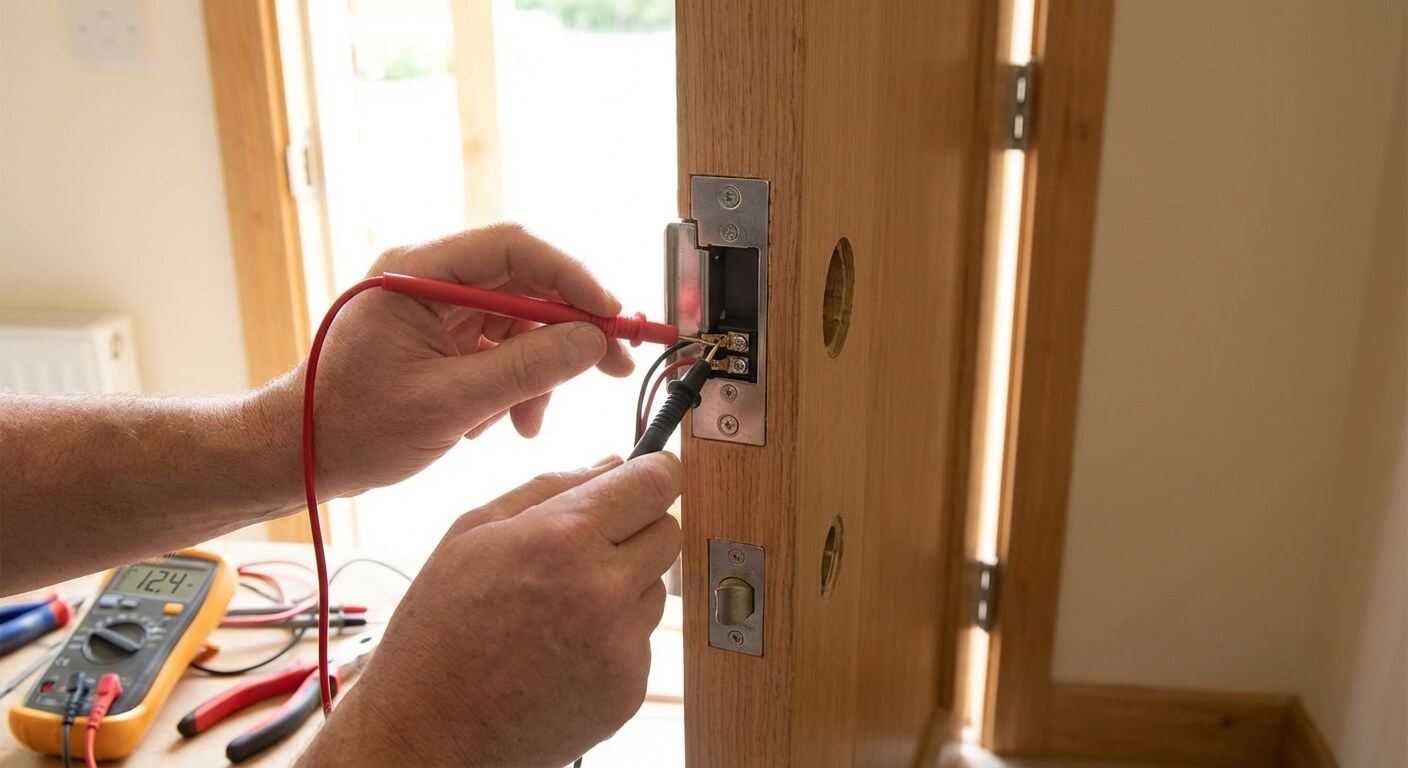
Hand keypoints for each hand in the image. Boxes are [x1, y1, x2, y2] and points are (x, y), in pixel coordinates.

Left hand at [256, 224, 635, 499]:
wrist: (299, 455)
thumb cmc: (352, 426)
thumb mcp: (448, 403)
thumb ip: (526, 370)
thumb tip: (593, 343)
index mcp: (419, 272)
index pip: (516, 247)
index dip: (573, 277)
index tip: (612, 317)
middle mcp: (430, 277)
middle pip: (527, 283)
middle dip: (571, 331)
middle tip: (616, 366)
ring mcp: (436, 307)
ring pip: (520, 322)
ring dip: (539, 372)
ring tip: (529, 422)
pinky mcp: (440, 337)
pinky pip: (500, 349)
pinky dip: (513, 385)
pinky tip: (500, 423)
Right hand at [299, 453, 683, 766]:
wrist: (428, 730)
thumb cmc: (438, 631)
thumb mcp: (473, 533)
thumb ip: (551, 489)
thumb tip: (613, 462)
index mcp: (563, 538)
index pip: (657, 483)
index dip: (655, 473)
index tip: (649, 476)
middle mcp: (603, 589)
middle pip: (668, 532)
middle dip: (637, 530)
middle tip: (587, 549)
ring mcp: (621, 644)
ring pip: (655, 588)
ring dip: (623, 588)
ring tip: (558, 612)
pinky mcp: (629, 689)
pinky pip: (641, 641)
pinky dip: (613, 640)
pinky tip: (562, 651)